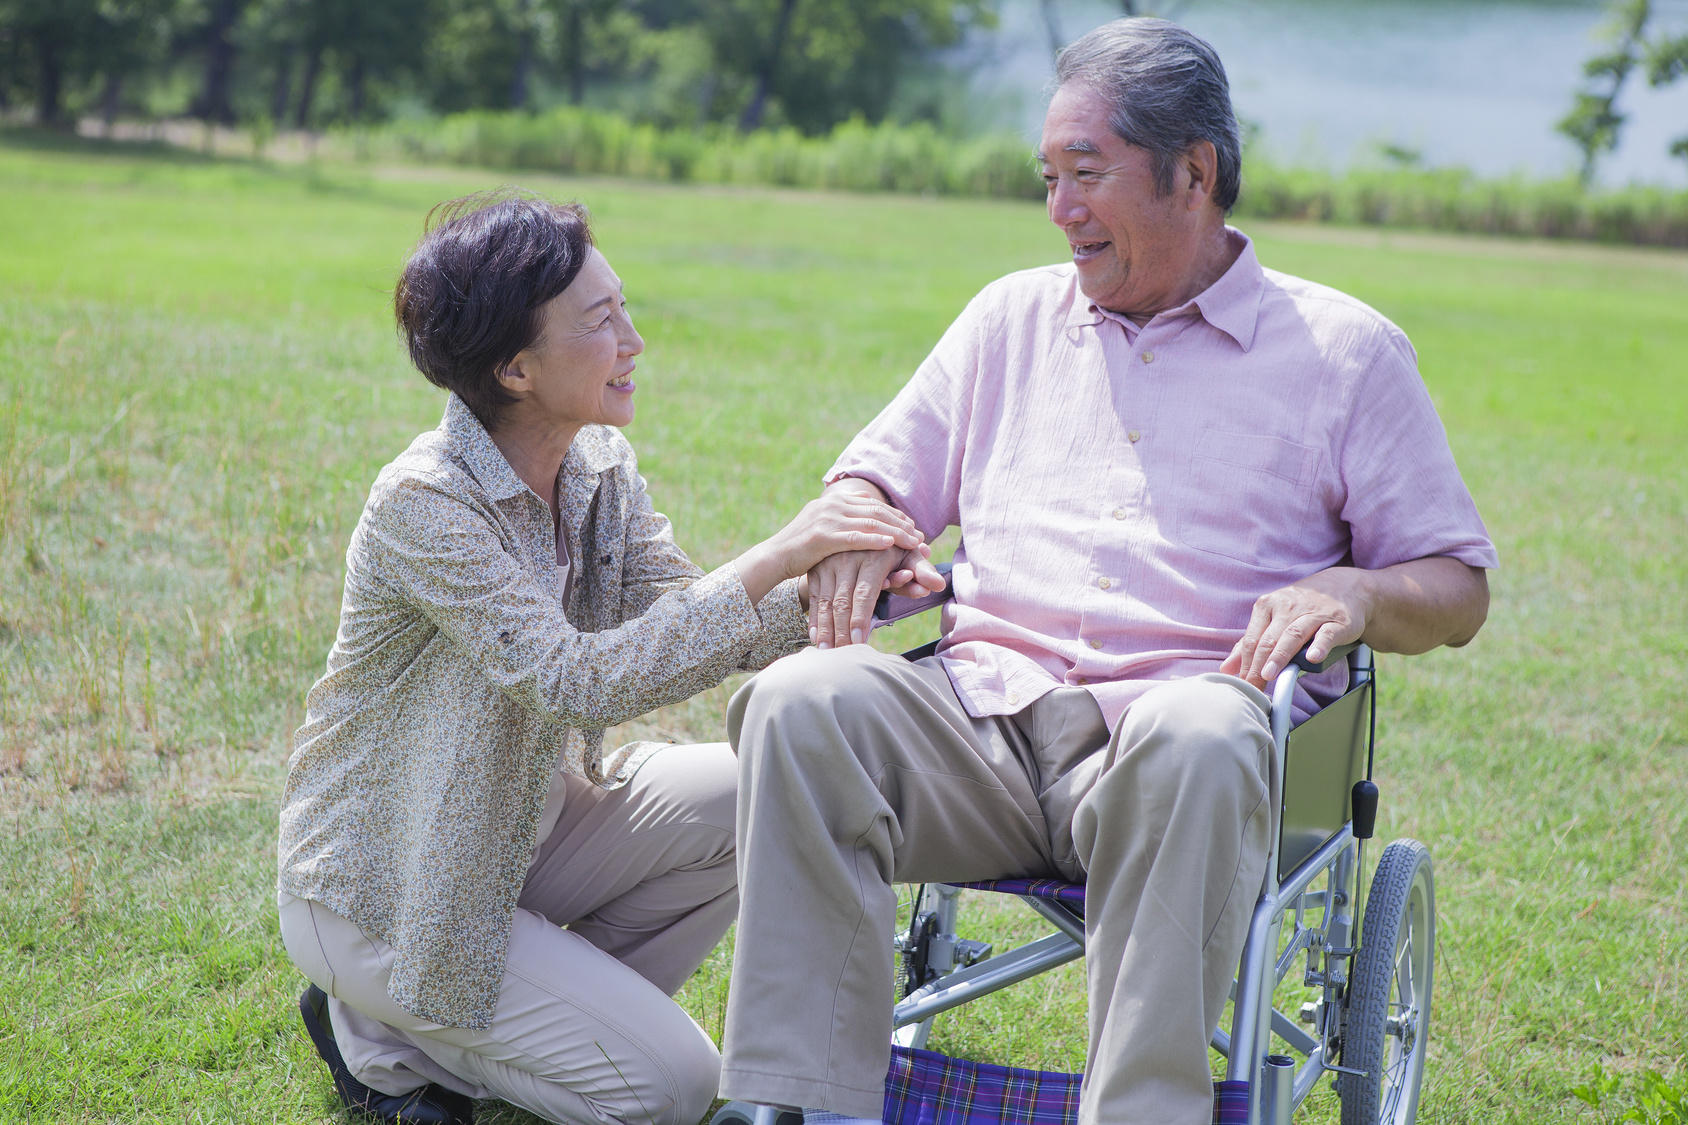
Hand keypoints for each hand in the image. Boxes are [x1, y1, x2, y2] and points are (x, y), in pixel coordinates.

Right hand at [734, 492, 921, 605]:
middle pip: (876, 511)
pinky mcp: (822, 536)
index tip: (913, 526)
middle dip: (901, 524)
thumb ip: (844, 519)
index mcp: (835, 502)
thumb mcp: (824, 528)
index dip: (896, 515)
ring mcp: (827, 519)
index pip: (873, 504)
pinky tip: (890, 544)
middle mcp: (832, 505)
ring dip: (895, 532)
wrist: (774, 558)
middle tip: (920, 536)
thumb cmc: (802, 549)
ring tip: (913, 542)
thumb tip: (867, 509)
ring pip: (869, 522)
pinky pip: (854, 537)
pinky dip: (875, 539)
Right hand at [805, 544, 945, 647]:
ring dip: (825, 629)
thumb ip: (921, 570)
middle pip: (842, 602)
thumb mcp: (908, 554)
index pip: (865, 593)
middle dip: (841, 631)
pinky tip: (814, 638)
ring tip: (826, 652)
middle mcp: (847, 558)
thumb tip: (937, 585)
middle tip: (842, 656)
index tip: (859, 642)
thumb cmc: (892, 548)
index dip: (861, 618)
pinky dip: (814, 619)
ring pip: (825, 602)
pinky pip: (814, 599)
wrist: (862, 530)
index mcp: (872, 556)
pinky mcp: (816, 570)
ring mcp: (829, 564)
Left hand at [1220, 567, 1373, 688]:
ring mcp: (1313, 613)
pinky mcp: (1337, 620)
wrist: (1345, 587)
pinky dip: (1319, 646)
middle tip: (1252, 687)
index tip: (1241, 685)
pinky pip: (1326, 634)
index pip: (1251, 639)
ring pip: (1292, 635)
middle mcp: (1287, 607)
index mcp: (1267, 606)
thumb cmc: (1301, 608)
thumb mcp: (1273, 618)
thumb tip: (1227, 668)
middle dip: (1257, 665)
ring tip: (1269, 674)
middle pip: (1268, 639)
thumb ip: (1249, 643)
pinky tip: (1312, 658)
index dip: (1244, 664)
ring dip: (1279, 656)